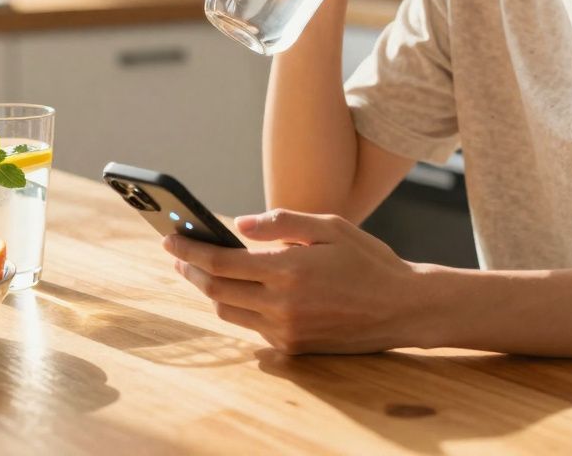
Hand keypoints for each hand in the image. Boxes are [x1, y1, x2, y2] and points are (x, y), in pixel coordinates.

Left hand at [161, 210, 425, 353]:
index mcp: (288, 269)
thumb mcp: (329, 226)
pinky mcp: (294, 348)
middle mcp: (282, 305)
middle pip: (215, 291)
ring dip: (211, 291)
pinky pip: (253, 326)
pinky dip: (240, 306)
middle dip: (191, 271)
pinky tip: (242, 290)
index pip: (220, 262)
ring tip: (205, 270)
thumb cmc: (367, 260)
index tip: (168, 239)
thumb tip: (238, 225)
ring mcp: (286, 331)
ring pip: (229, 312)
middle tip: (178, 254)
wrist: (403, 308)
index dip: (188, 250)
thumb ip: (281, 222)